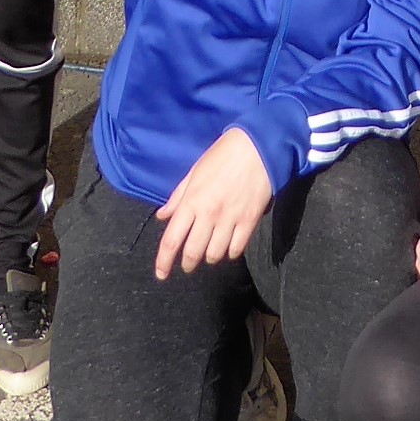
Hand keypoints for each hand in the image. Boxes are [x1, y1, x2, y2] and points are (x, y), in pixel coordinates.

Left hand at [154, 128, 273, 278]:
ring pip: (215, 255)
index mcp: (191, 201)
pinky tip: (229, 246)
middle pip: (193, 252)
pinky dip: (230, 252)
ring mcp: (230, 219)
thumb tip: (162, 216)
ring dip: (209, 258)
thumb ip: (178, 197)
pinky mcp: (249, 221)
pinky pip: (237, 248)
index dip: (163, 261)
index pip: (171, 239)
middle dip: (188, 264)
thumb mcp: (194, 172)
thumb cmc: (223, 155)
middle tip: (188, 264)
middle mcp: (208, 214)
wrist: (258, 146)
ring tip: (209, 252)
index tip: (161, 274)